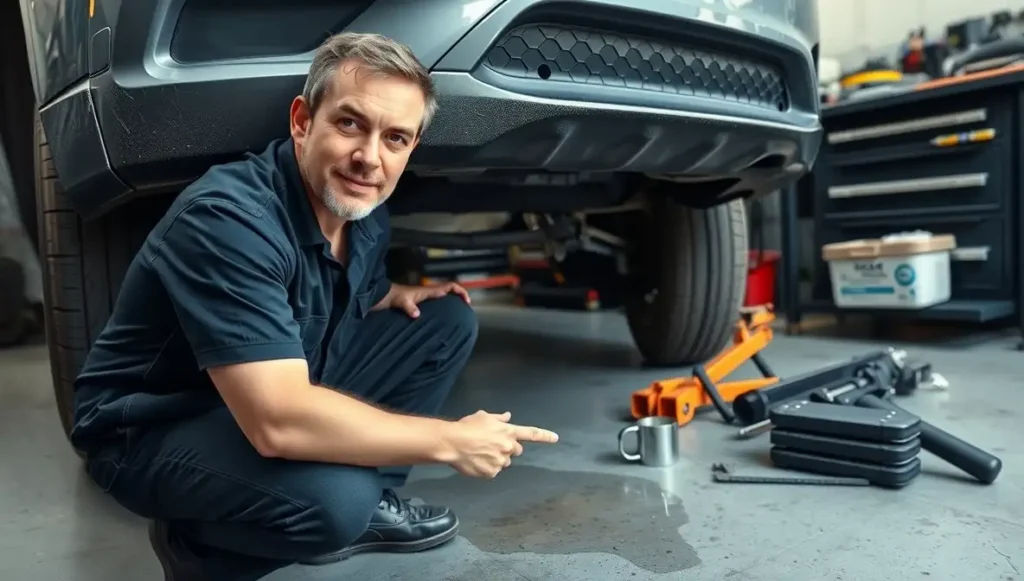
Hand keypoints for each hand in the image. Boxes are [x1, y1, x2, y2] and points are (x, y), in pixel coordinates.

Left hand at [391, 282, 470, 317]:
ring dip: (452, 303)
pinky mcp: (419, 302)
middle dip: (460, 298)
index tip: (467, 301)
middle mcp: (428, 292)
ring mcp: (424, 297)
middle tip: (466, 310)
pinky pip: (436, 304)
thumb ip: (409, 307)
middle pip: (449, 291)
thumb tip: (417, 315)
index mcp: (428, 290)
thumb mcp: (401, 302)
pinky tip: (442, 319)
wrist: (382, 296)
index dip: (461, 291)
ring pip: (443, 297)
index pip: (449, 286)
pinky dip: (443, 308)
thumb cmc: (393, 297)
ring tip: (458, 315)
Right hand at [443, 410, 558, 478]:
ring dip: (497, 458)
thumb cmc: (467, 426)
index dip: (545, 436)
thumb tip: (508, 416)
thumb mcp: (483, 416)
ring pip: (504, 462)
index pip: (532, 433)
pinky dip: (487, 468)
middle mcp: (508, 447)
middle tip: (493, 444)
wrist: (453, 443)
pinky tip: (476, 461)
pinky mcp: (492, 473)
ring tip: (480, 452)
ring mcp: (501, 461)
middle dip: (508, 448)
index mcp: (508, 431)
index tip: (555, 438)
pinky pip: (493, 471)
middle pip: (516, 450)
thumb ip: (499, 418)